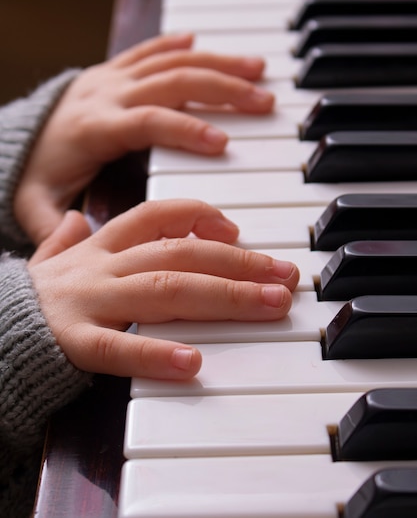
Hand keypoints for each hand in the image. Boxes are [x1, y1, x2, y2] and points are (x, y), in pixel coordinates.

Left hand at [14, 33, 273, 243]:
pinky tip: (203, 41)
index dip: (186, 129)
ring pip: (171, 61)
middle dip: (223, 90)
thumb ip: (54, 227)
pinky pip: (149, 50)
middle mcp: (107, 94)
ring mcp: (111, 78)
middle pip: (173, 82)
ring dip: (217, 63)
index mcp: (95, 128)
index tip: (224, 142)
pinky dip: (177, 45)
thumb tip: (84, 241)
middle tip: (264, 102)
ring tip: (257, 70)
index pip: (148, 122)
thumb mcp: (34, 204)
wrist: (17, 135)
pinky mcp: (113, 71)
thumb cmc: (34, 173)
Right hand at [29, 199, 298, 379]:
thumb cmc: (33, 297)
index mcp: (103, 245)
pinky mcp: (74, 343)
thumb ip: (69, 234)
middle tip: (287, 276)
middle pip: (181, 254)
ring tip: (270, 305)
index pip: (159, 215)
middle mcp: (104, 267)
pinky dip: (156, 354)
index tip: (239, 229)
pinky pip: (117, 348)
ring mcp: (91, 302)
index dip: (201, 215)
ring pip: (165, 292)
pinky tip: (194, 365)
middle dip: (239, 262)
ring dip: (224, 297)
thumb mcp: (52, 258)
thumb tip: (80, 215)